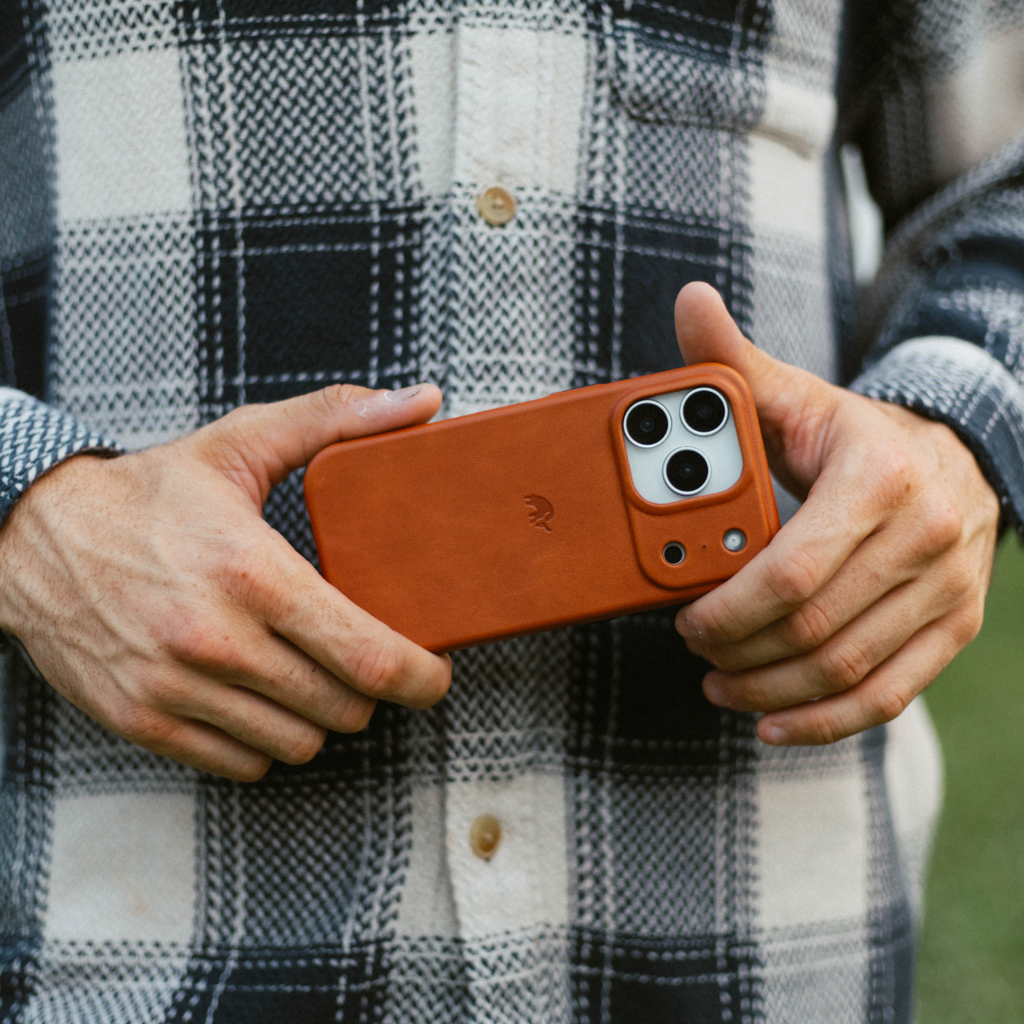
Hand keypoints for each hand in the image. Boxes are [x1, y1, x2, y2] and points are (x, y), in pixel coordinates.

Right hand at [0, 384, 451, 779]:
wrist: (33, 537)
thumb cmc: (148, 493)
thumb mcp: (241, 442)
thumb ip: (338, 418)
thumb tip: (425, 400)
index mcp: (252, 573)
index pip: (365, 655)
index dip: (419, 676)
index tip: (433, 672)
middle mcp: (215, 640)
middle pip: (342, 708)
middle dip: (369, 688)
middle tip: (363, 658)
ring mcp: (176, 689)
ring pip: (298, 744)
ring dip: (318, 716)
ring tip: (311, 674)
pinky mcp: (145, 721)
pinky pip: (244, 765)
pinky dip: (266, 741)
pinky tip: (261, 698)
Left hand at [673, 283, 999, 744]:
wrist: (957, 459)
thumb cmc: (857, 436)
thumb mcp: (801, 397)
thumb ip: (736, 365)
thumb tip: (688, 302)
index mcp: (879, 480)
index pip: (792, 571)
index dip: (728, 607)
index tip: (685, 616)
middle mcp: (925, 539)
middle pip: (814, 627)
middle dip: (740, 649)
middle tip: (694, 648)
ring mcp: (947, 591)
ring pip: (845, 669)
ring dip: (770, 690)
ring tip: (719, 683)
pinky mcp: (954, 629)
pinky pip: (889, 694)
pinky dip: (827, 720)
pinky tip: (773, 723)